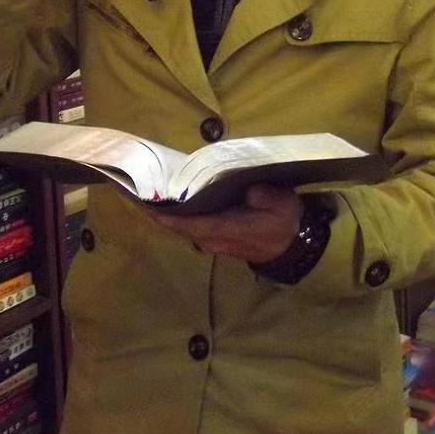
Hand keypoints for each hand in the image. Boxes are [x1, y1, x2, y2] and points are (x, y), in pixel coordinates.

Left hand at [153, 185, 302, 263]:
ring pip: (186, 227)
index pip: (191, 225)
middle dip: (163, 211)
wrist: (292, 245)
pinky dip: (182, 215)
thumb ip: (266, 196)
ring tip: (156, 190)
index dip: (169, 217)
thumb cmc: (285, 222)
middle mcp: (214, 239)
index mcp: (227, 228)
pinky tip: (177, 198)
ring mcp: (213, 242)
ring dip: (171, 213)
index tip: (148, 206)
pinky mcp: (215, 239)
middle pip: (182, 226)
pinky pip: (192, 227)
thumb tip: (250, 191)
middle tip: (143, 189)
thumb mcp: (283, 204)